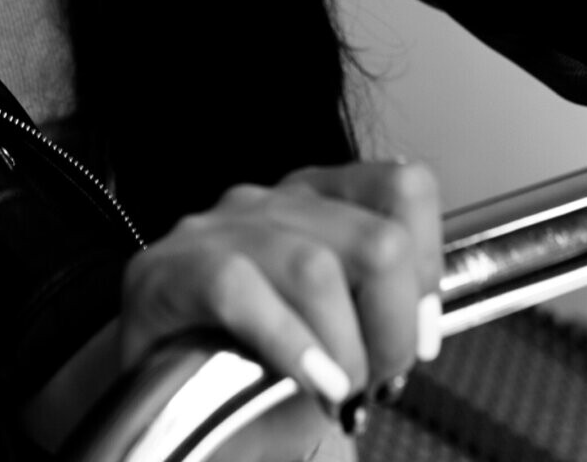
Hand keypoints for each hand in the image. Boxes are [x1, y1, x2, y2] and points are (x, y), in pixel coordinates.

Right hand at [118, 159, 442, 452]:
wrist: (158, 398)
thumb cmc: (250, 364)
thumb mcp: (331, 333)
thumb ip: (379, 314)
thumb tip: (422, 329)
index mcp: (320, 201)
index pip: (403, 189)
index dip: (429, 267)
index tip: (420, 332)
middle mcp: (275, 203)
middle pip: (377, 240)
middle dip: (393, 328)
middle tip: (376, 379)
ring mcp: (219, 230)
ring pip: (315, 267)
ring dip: (344, 349)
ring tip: (338, 393)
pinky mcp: (170, 270)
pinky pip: (239, 291)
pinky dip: (287, 344)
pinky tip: (306, 379)